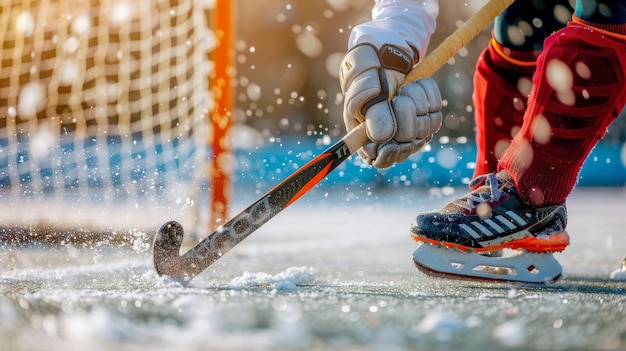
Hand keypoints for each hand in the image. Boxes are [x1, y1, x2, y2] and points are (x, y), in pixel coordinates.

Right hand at [339, 43, 442, 167]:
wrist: (389, 46)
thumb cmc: (370, 63)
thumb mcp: (366, 81)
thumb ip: (371, 109)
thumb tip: (381, 138)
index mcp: (363, 131)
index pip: (377, 158)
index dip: (388, 153)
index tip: (394, 142)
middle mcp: (385, 133)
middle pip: (406, 144)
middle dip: (407, 115)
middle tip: (399, 95)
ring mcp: (407, 126)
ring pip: (424, 130)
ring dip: (419, 101)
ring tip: (406, 86)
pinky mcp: (424, 116)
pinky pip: (436, 115)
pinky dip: (429, 96)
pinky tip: (418, 85)